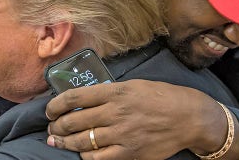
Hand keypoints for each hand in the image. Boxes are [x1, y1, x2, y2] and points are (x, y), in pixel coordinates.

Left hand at [45, 79, 226, 159]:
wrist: (189, 117)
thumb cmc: (161, 97)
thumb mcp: (133, 85)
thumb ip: (108, 92)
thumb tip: (83, 100)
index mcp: (115, 91)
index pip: (74, 97)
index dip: (55, 105)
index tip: (49, 110)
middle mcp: (115, 112)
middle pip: (73, 121)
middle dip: (56, 127)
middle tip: (52, 129)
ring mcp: (122, 134)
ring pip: (82, 142)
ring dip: (65, 142)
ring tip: (58, 141)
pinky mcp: (130, 153)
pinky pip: (98, 158)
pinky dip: (85, 156)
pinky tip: (81, 153)